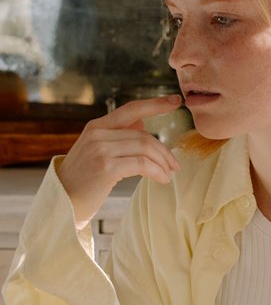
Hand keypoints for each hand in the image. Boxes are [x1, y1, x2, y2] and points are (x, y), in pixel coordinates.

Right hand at [57, 95, 182, 229]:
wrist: (60, 203)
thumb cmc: (82, 179)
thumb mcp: (96, 151)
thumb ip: (118, 135)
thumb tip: (143, 122)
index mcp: (96, 126)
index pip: (131, 109)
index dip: (155, 104)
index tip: (175, 101)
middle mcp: (98, 134)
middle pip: (144, 134)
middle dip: (164, 150)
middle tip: (175, 164)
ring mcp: (101, 149)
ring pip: (146, 147)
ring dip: (163, 162)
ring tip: (170, 173)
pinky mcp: (106, 167)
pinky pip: (142, 164)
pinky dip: (157, 171)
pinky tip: (163, 179)